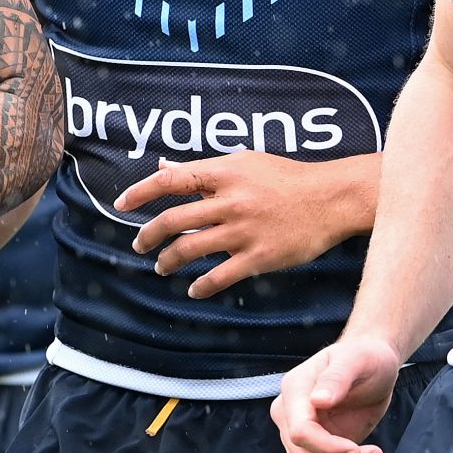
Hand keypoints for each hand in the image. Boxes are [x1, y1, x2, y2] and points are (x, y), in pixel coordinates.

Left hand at [115, 153, 373, 298]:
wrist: (331, 199)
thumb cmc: (287, 177)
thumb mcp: (245, 162)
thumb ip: (202, 169)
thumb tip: (163, 166)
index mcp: (225, 173)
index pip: (171, 181)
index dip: (140, 192)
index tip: (121, 204)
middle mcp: (230, 201)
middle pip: (173, 220)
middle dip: (148, 234)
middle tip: (139, 244)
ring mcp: (244, 230)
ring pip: (190, 249)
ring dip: (168, 261)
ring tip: (161, 266)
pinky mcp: (259, 257)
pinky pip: (219, 276)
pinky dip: (201, 286)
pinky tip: (193, 290)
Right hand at [272, 337, 402, 452]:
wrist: (372, 369)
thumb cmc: (365, 359)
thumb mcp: (357, 360)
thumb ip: (337, 378)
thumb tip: (319, 400)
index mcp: (294, 391)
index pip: (300, 434)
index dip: (329, 448)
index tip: (359, 449)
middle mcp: (288, 417)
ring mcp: (297, 439)